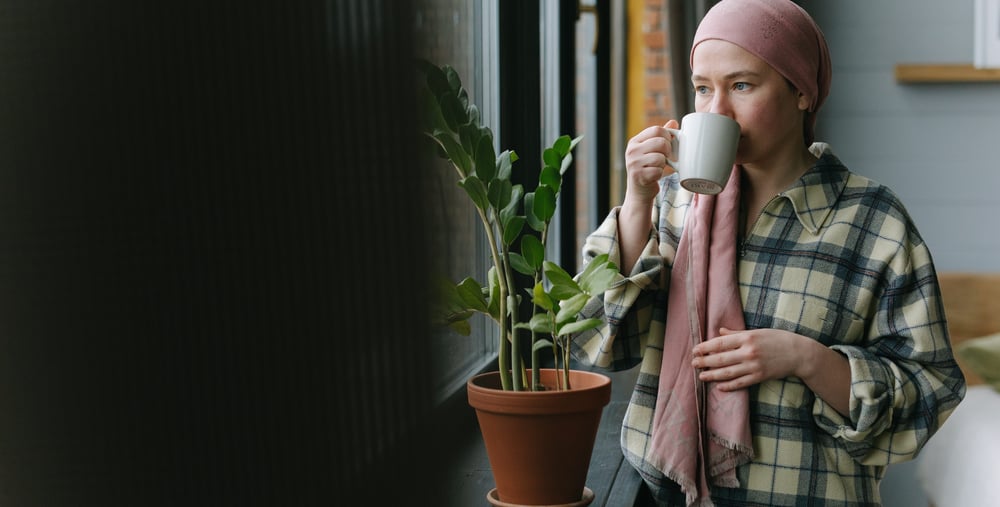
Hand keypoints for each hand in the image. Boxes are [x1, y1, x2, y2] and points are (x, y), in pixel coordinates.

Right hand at [623, 120, 677, 205]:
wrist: (639, 192)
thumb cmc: (648, 169)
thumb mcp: (652, 150)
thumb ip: (661, 137)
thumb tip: (673, 122)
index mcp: (635, 141)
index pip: (656, 129)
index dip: (667, 136)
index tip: (668, 144)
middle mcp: (632, 151)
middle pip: (661, 142)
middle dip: (668, 151)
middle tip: (665, 158)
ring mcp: (633, 163)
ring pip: (660, 157)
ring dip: (663, 164)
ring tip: (657, 167)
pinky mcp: (638, 176)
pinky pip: (658, 171)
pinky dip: (660, 174)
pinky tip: (654, 176)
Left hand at [690, 327, 805, 391]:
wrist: (799, 353)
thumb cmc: (776, 339)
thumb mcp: (757, 331)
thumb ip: (736, 333)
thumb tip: (718, 332)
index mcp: (747, 337)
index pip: (720, 343)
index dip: (705, 347)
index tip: (695, 350)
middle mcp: (749, 351)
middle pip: (721, 358)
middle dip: (705, 362)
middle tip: (693, 364)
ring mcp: (754, 366)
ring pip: (728, 372)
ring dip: (713, 375)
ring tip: (701, 376)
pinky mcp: (760, 377)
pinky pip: (741, 383)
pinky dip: (729, 386)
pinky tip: (719, 387)